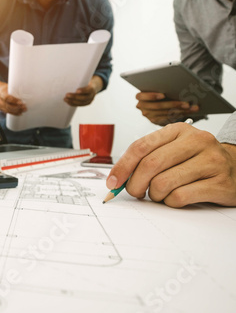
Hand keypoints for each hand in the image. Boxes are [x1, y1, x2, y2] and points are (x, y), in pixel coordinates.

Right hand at [0, 84, 26, 115]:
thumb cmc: (7, 88)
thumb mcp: (10, 87)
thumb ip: (15, 91)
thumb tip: (26, 93)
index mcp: (1, 93)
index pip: (7, 98)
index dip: (14, 101)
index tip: (21, 102)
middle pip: (8, 106)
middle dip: (17, 107)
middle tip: (25, 107)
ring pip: (8, 110)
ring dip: (17, 111)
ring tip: (24, 110)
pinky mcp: (1, 109)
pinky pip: (8, 112)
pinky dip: (14, 113)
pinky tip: (20, 113)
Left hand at [64, 75, 101, 106]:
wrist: (93, 86)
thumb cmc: (86, 81)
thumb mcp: (85, 78)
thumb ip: (80, 79)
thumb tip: (70, 76)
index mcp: (92, 88)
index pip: (88, 90)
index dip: (83, 91)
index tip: (76, 90)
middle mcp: (92, 95)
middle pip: (84, 98)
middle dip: (74, 97)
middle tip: (66, 95)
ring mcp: (89, 100)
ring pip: (81, 103)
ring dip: (72, 101)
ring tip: (65, 99)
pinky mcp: (86, 103)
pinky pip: (79, 105)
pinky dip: (73, 104)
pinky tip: (68, 102)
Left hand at [107, 122, 235, 206]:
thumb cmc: (196, 161)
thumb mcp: (173, 150)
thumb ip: (147, 158)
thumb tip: (116, 179)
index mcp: (178, 130)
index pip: (141, 147)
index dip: (122, 167)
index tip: (113, 182)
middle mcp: (196, 141)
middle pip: (150, 165)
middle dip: (135, 184)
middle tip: (135, 192)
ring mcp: (211, 161)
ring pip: (164, 183)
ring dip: (154, 194)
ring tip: (159, 194)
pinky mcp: (220, 183)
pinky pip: (181, 197)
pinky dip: (170, 202)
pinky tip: (174, 199)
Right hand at [136, 91, 199, 125]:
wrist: (157, 101)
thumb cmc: (160, 91)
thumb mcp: (158, 87)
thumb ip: (162, 87)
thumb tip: (178, 85)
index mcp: (140, 96)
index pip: (141, 96)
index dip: (152, 96)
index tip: (163, 95)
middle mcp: (142, 106)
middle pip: (157, 106)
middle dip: (173, 104)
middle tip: (186, 103)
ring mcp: (148, 115)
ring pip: (164, 113)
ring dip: (179, 110)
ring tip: (191, 108)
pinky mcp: (154, 120)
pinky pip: (167, 118)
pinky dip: (178, 115)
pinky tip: (187, 111)